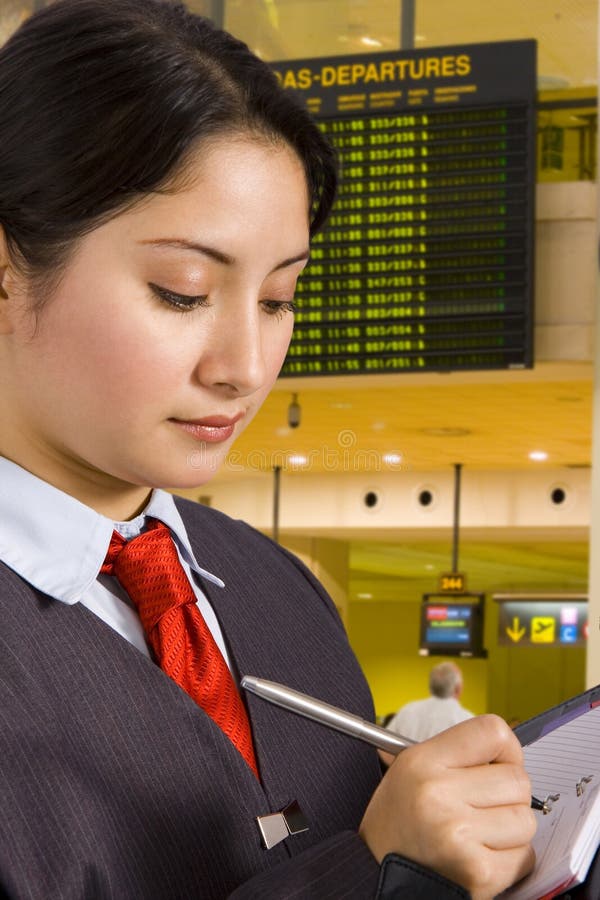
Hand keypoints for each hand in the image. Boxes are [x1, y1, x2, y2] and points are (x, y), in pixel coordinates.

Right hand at [359, 714, 535, 899]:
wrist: (378, 876)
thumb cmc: (399, 822)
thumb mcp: (409, 770)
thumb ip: (457, 754)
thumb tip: (508, 749)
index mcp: (422, 762)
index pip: (492, 732)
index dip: (507, 749)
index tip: (500, 764)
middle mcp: (438, 794)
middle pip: (518, 780)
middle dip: (509, 795)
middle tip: (484, 807)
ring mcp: (458, 834)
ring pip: (525, 820)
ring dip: (512, 830)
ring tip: (480, 835)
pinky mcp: (477, 872)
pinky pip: (525, 857)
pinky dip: (511, 860)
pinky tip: (482, 857)